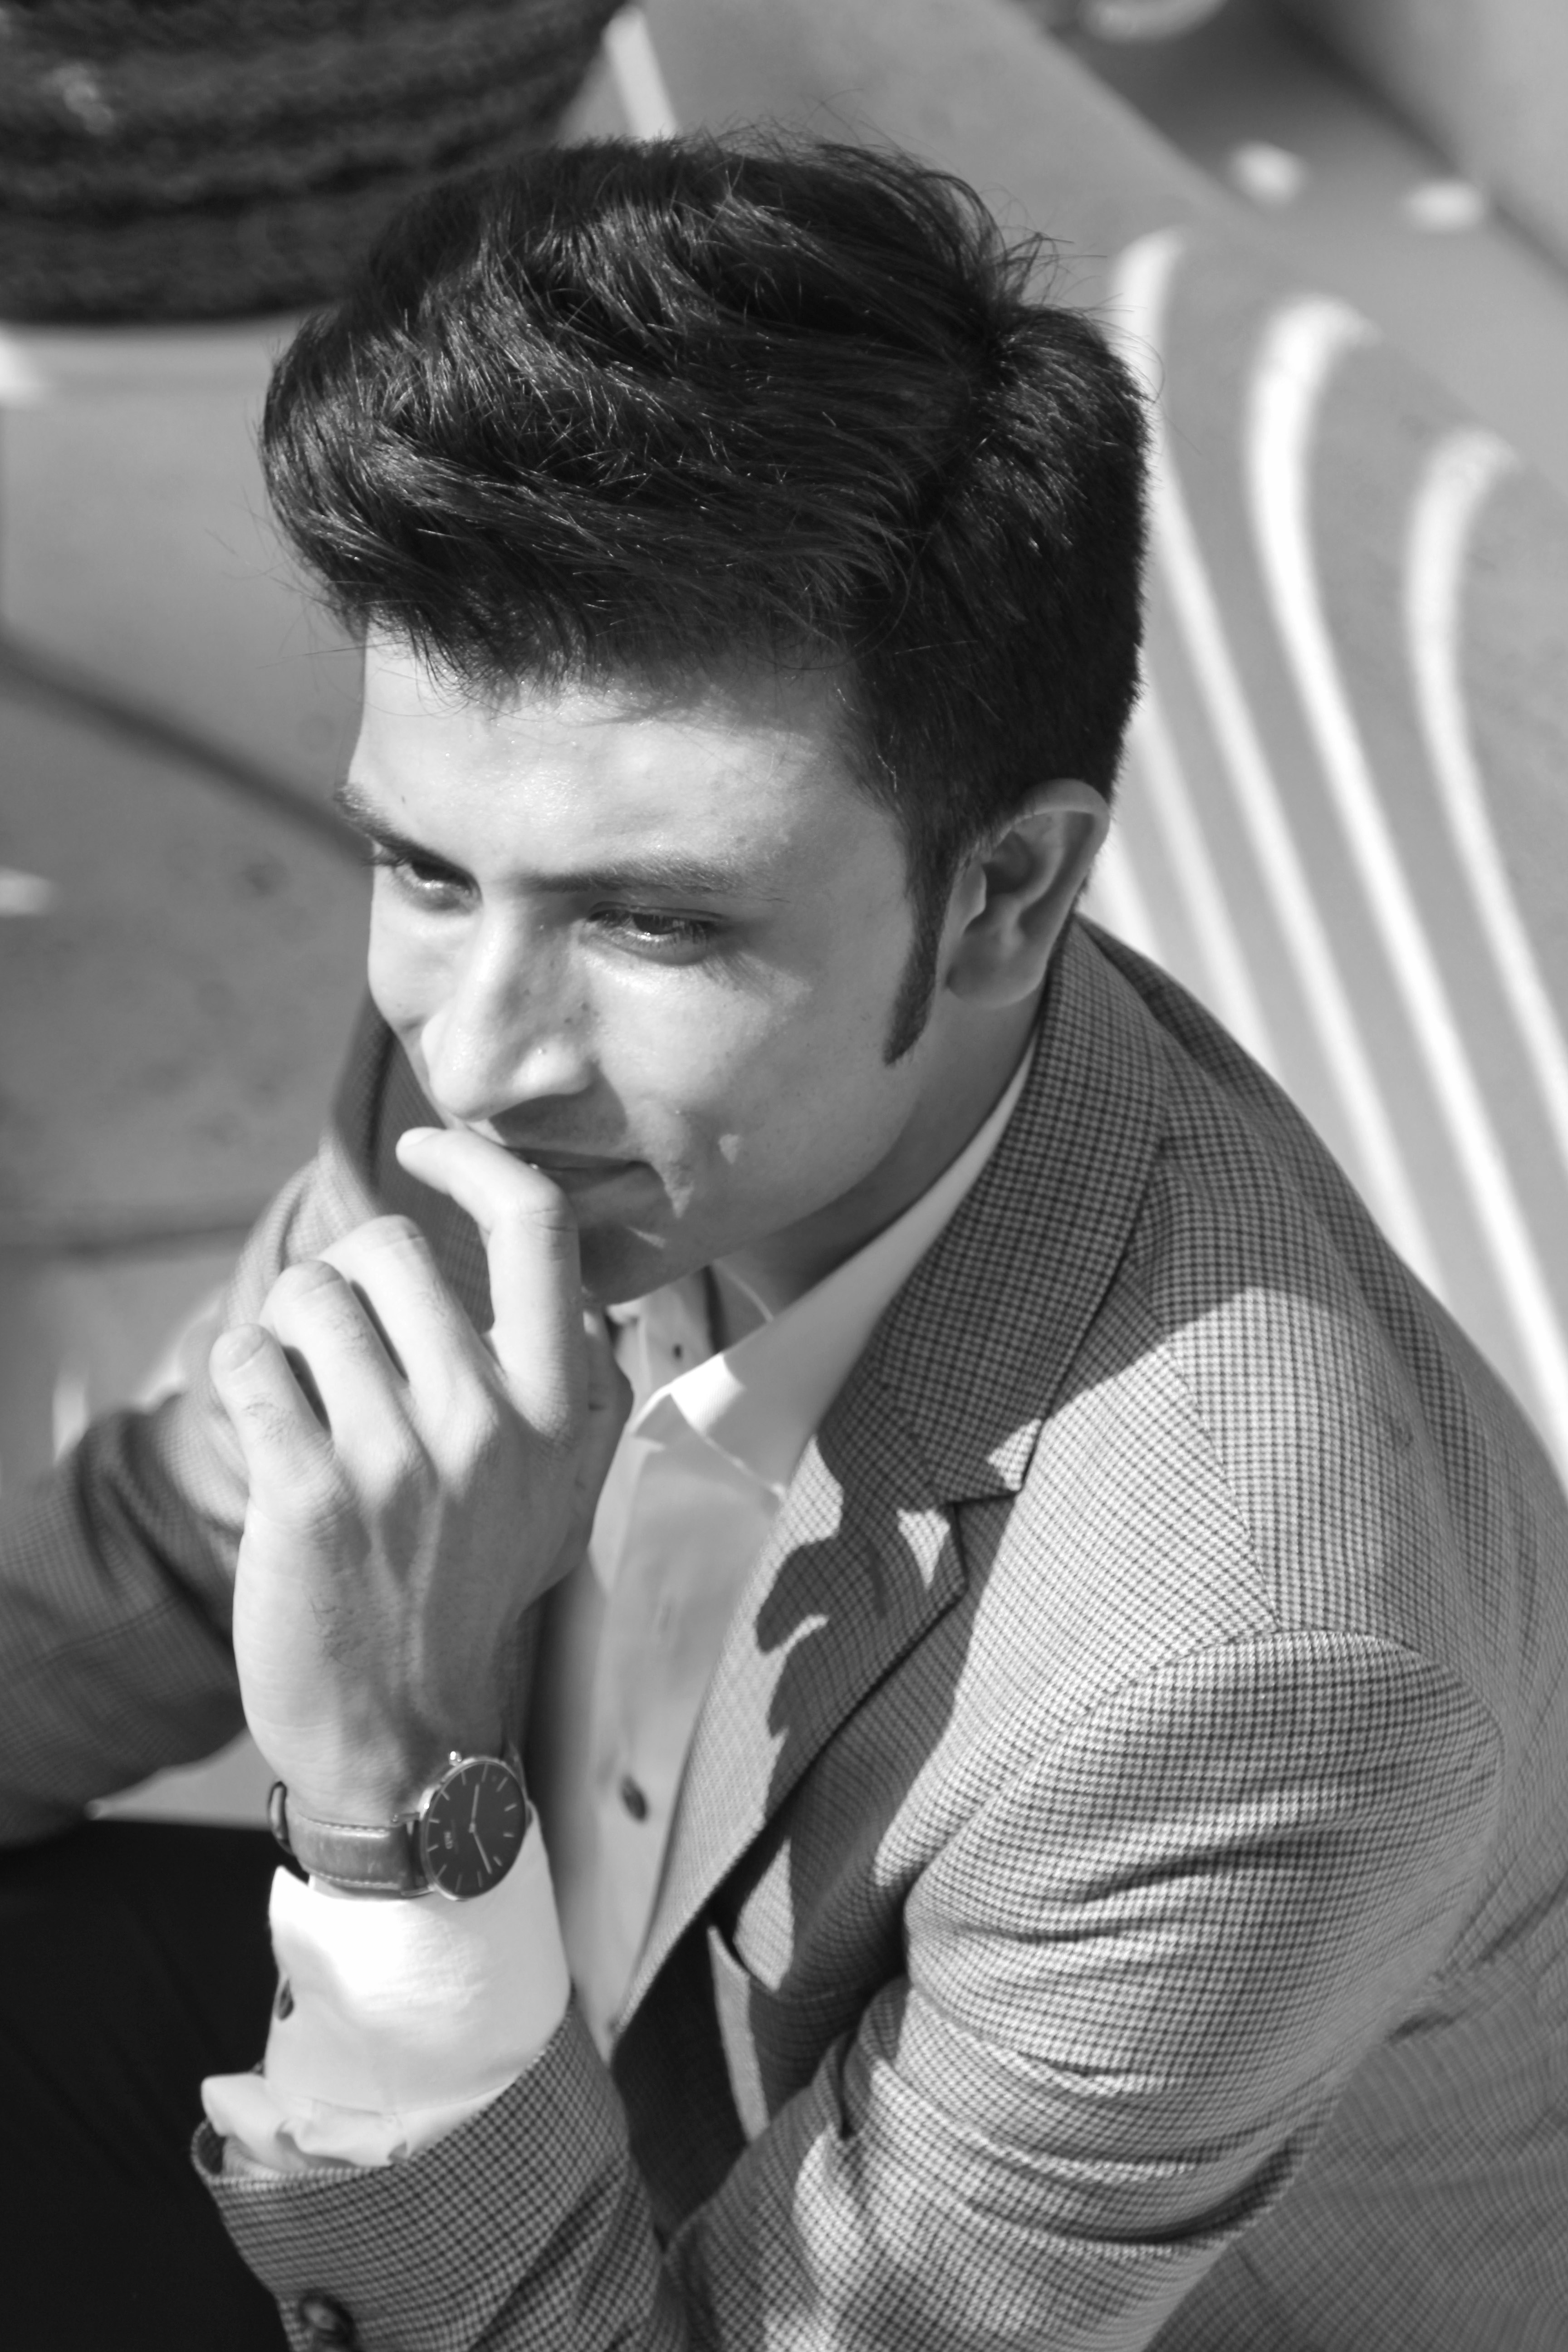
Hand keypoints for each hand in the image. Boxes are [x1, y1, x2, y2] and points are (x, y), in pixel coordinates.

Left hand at [209, 1128, 629, 1823]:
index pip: (538, 1225)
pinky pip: (247, 1361)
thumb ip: (570, 1377)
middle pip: (390, 1248)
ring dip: (287, 1327)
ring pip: (309, 1297)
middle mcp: (491, 1419)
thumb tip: (553, 1262)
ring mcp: (401, 1458)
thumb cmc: (475, 1594)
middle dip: (345, 1274)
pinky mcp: (310, 1494)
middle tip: (338, 1333)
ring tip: (301, 1385)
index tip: (424, 1145)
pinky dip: (241, 1375)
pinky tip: (264, 1421)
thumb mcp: (562, 1486)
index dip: (472, 1161)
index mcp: (564, 1405)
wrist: (409, 1740)